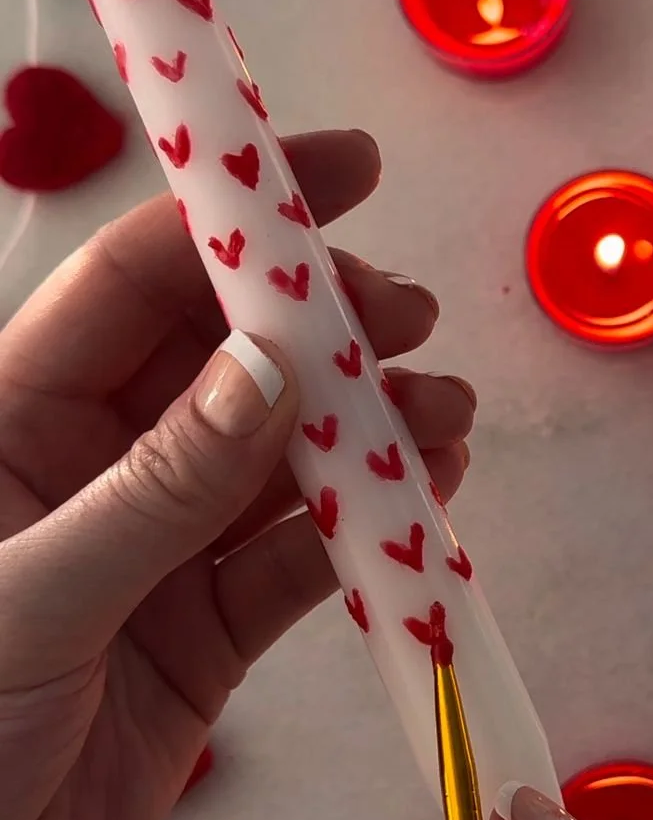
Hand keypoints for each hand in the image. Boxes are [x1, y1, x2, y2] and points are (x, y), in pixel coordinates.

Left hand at [0, 129, 474, 819]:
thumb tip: (268, 370)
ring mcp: (150, 556)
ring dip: (363, 434)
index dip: (232, 222)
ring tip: (443, 418)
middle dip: (322, 330)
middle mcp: (83, 473)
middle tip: (406, 319)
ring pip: (275, 462)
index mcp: (6, 426)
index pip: (129, 286)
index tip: (333, 176)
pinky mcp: (199, 642)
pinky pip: (293, 567)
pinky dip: (362, 538)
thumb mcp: (33, 600)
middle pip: (219, 362)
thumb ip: (158, 488)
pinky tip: (424, 506)